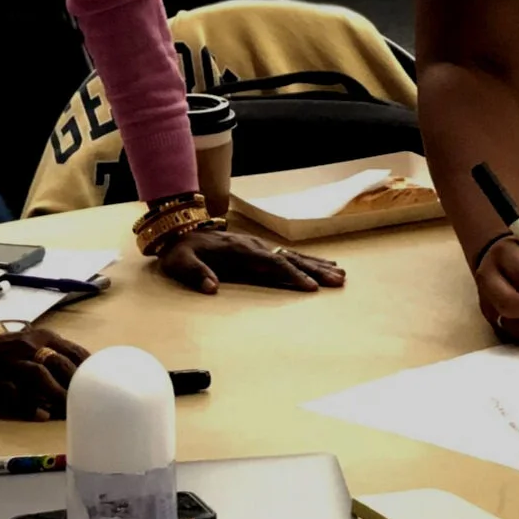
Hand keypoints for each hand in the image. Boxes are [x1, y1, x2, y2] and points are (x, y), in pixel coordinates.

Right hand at [0, 325, 86, 421]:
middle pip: (59, 364)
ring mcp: (10, 362)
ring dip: (55, 394)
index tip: (100, 386)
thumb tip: (88, 374)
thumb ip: (59, 354)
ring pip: (37, 374)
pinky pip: (12, 392)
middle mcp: (28, 346)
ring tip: (68, 411)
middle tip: (87, 404)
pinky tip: (41, 415)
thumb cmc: (7, 347)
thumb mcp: (35, 342)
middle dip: (74, 385)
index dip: (88, 371)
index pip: (74, 353)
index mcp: (43, 337)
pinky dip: (27, 404)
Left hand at [156, 227, 344, 293]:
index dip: (292, 275)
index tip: (311, 287)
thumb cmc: (180, 251)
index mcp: (239, 251)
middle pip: (290, 258)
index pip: (272, 264)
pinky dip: (306, 260)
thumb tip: (212, 288)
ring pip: (293, 256)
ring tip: (340, 274)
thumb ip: (195, 274)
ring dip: (317, 265)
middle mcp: (254, 246)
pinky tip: (322, 264)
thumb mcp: (180, 263)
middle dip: (315, 270)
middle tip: (338, 280)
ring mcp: (258, 246)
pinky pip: (287, 255)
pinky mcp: (258, 249)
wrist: (178, 230)